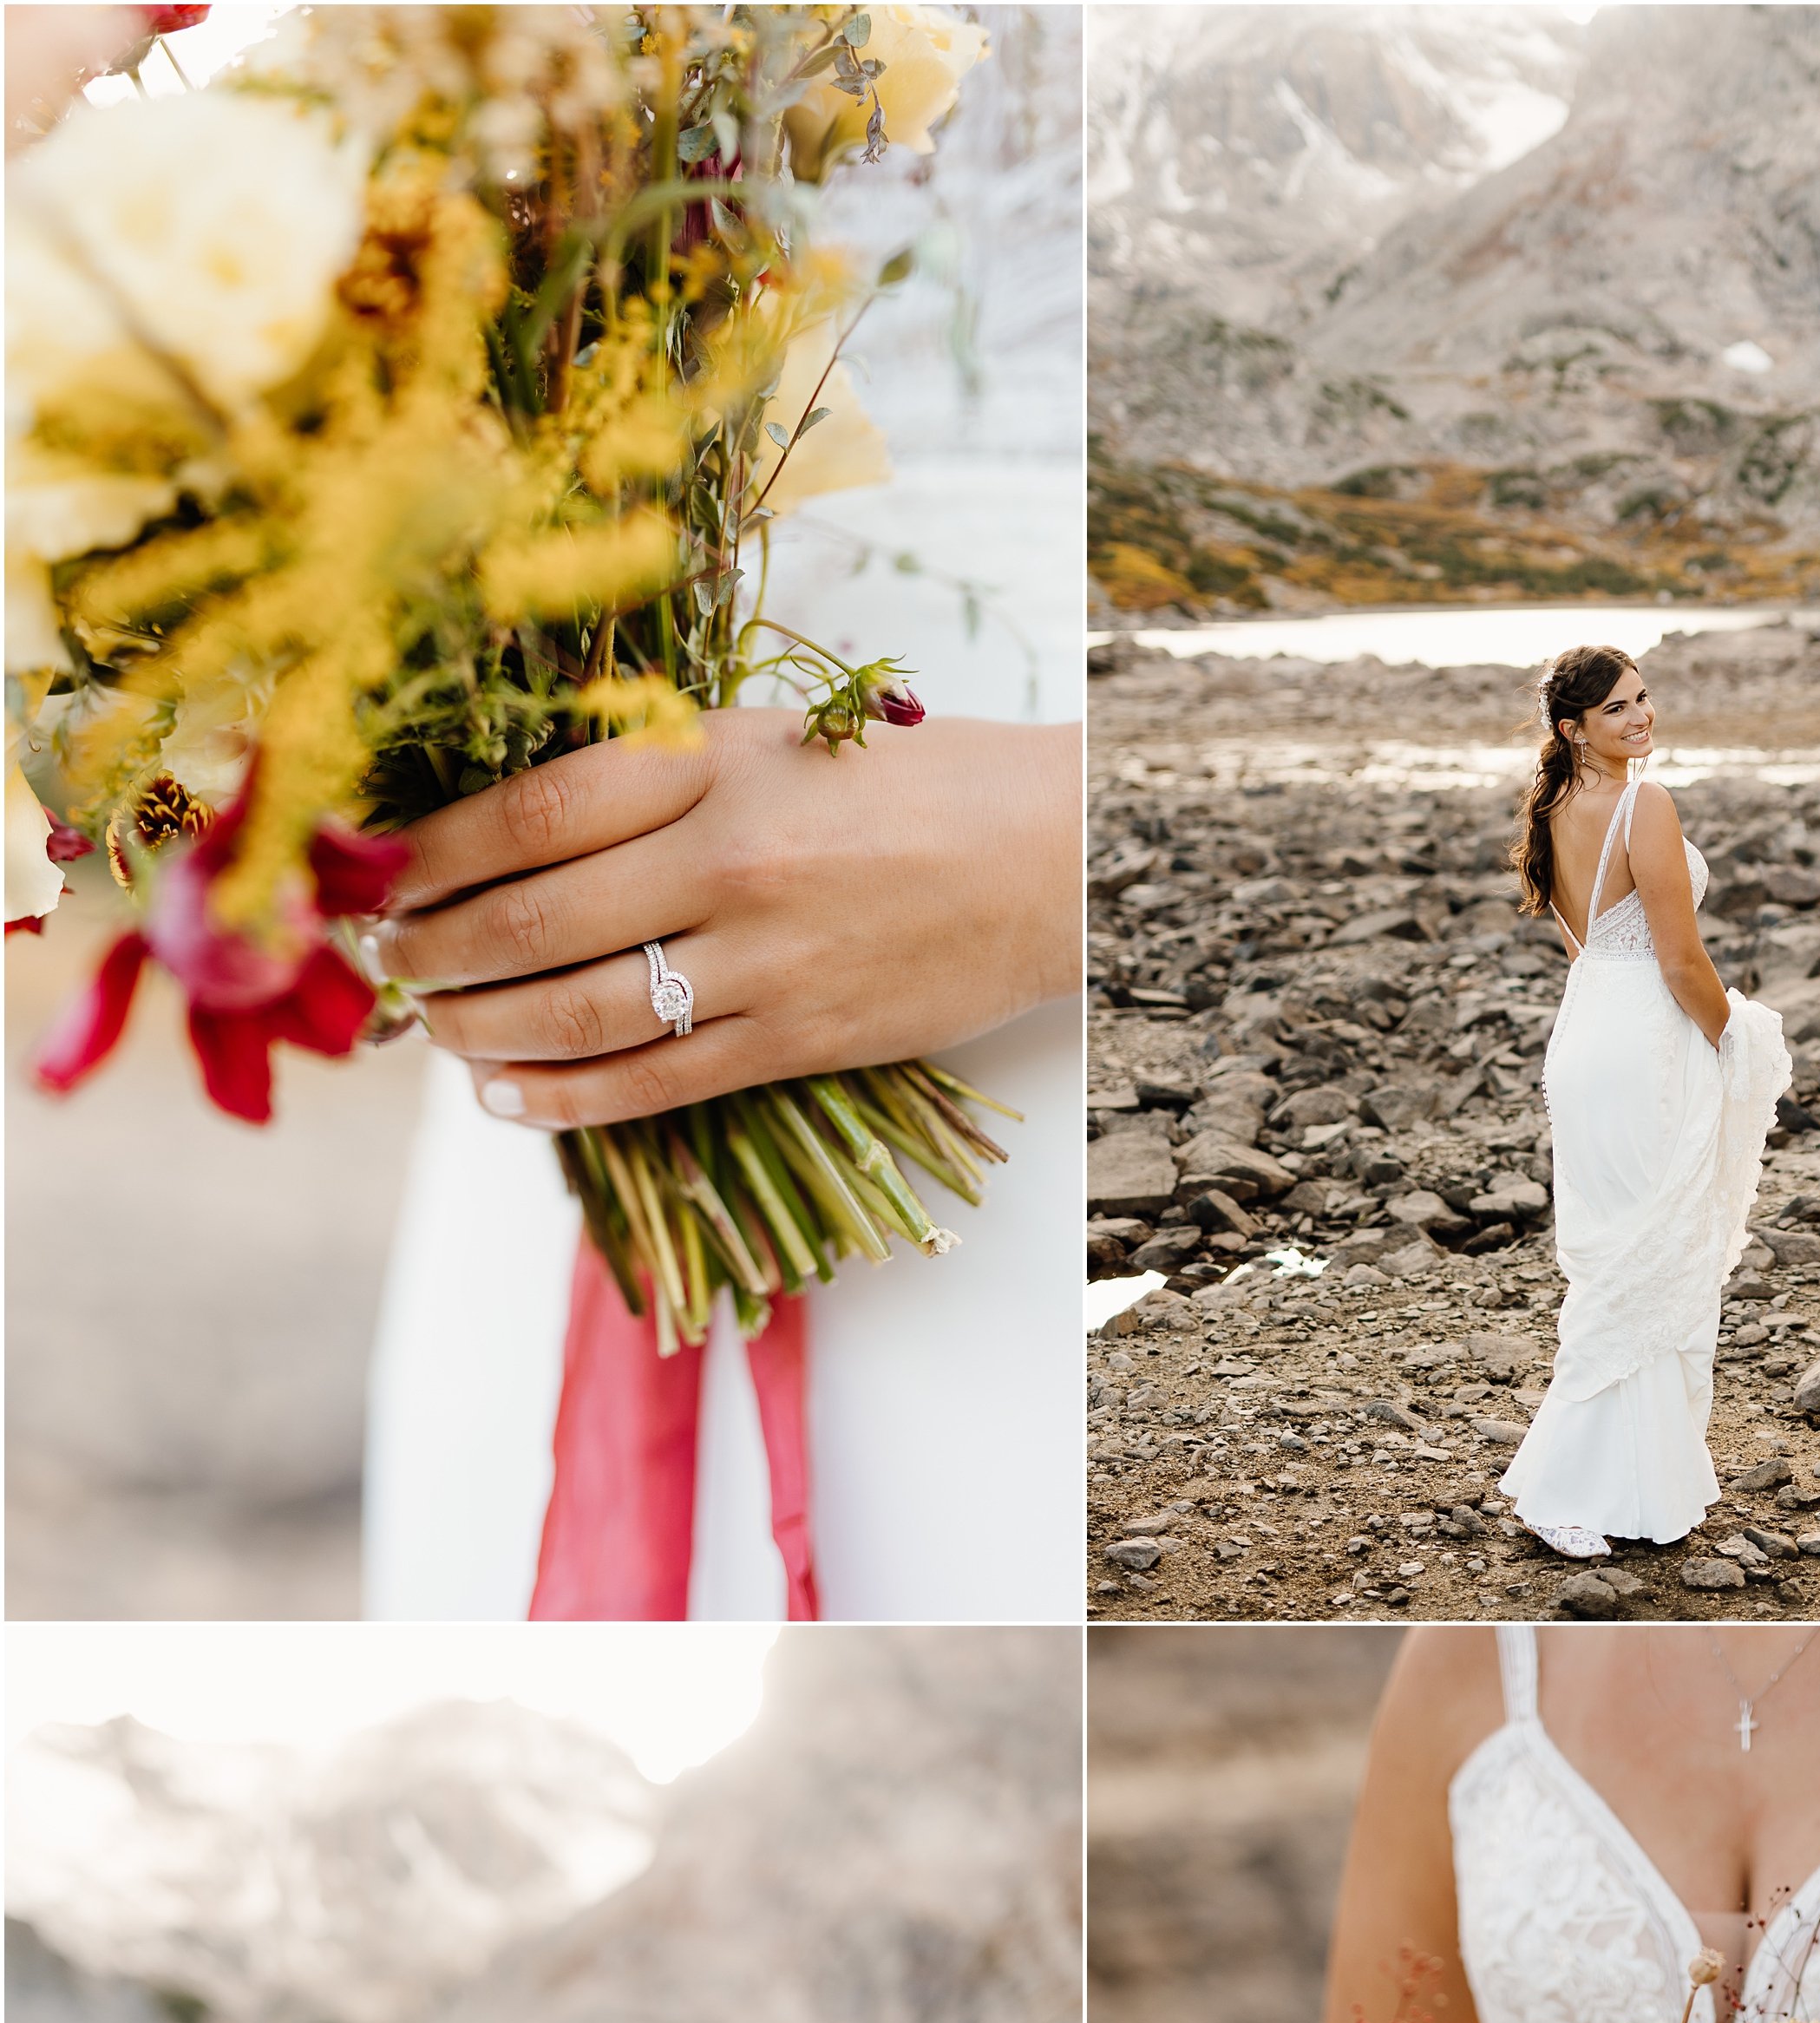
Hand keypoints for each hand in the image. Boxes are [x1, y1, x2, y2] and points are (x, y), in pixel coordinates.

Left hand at [379, 709, 1081, 1130]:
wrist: (1052, 857)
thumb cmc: (905, 784)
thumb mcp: (770, 739)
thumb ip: (650, 774)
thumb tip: (503, 828)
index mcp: (712, 762)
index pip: (528, 814)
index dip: (431, 854)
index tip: (380, 874)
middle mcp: (728, 860)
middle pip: (531, 920)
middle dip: (432, 950)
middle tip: (384, 961)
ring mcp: (763, 962)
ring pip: (576, 1013)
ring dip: (478, 1029)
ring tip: (433, 1026)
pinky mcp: (797, 1041)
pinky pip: (650, 1084)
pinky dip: (562, 1099)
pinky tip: (506, 1096)